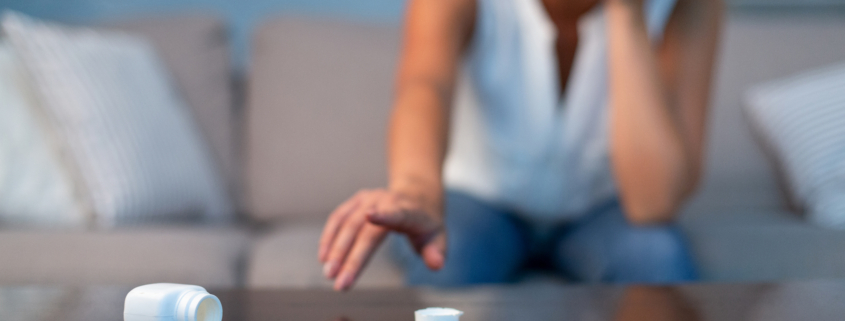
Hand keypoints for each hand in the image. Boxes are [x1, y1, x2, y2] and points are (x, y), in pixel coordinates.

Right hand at [318, 189, 445, 290]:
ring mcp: (369, 198)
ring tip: (328, 273)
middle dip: (351, 257)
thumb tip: (436, 265)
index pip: (398, 213)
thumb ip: (436, 252)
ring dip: (335, 249)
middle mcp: (387, 200)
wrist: (417, 195)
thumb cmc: (425, 222)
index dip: (385, 215)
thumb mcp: (438, 238)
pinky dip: (329, 237)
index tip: (370, 217)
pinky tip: (323, 256)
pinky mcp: (357, 200)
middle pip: (366, 229)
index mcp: (409, 210)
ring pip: (347, 223)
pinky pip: (338, 218)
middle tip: (339, 282)